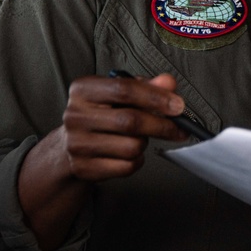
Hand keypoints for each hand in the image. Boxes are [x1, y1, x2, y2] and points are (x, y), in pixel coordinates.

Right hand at [60, 72, 188, 180]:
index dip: (156, 97)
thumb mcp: (120, 93)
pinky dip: (136, 160)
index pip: (124, 89)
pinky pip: (126, 167)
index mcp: (83, 90)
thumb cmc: (102, 113)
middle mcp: (75, 115)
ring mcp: (77, 144)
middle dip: (161, 125)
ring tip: (138, 138)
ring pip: (131, 147)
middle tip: (179, 128)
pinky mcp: (83, 168)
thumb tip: (168, 83)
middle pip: (130, 121)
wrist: (71, 144)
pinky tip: (129, 153)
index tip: (178, 105)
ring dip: (144, 144)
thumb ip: (147, 86)